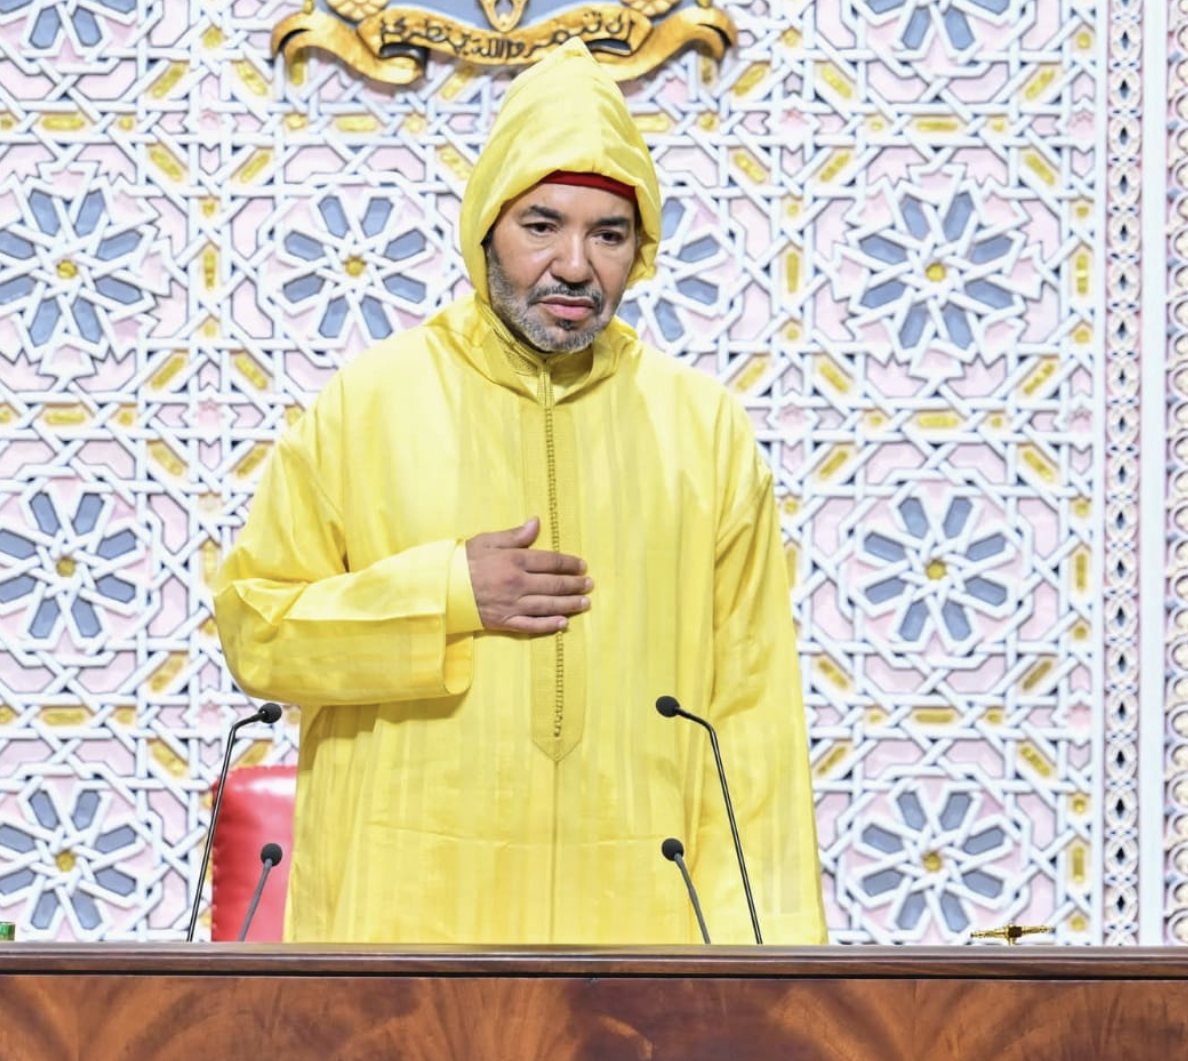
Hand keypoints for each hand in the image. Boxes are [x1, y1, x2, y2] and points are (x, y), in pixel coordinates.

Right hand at [465, 517, 591, 634]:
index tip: (582, 566)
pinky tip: (563, 624)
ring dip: (569, 605)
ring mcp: (512, 605)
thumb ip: (515, 535)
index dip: (569, 564)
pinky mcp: (503, 622)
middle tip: (589, 585)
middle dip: (575, 585)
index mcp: (514, 560)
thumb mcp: (487, 540)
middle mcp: (517, 584)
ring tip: (584, 603)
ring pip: (547, 605)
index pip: (550, 561)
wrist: (440, 588)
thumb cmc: (462, 561)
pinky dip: (548, 626)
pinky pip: (531, 626)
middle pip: (553, 584)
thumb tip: (537, 523)